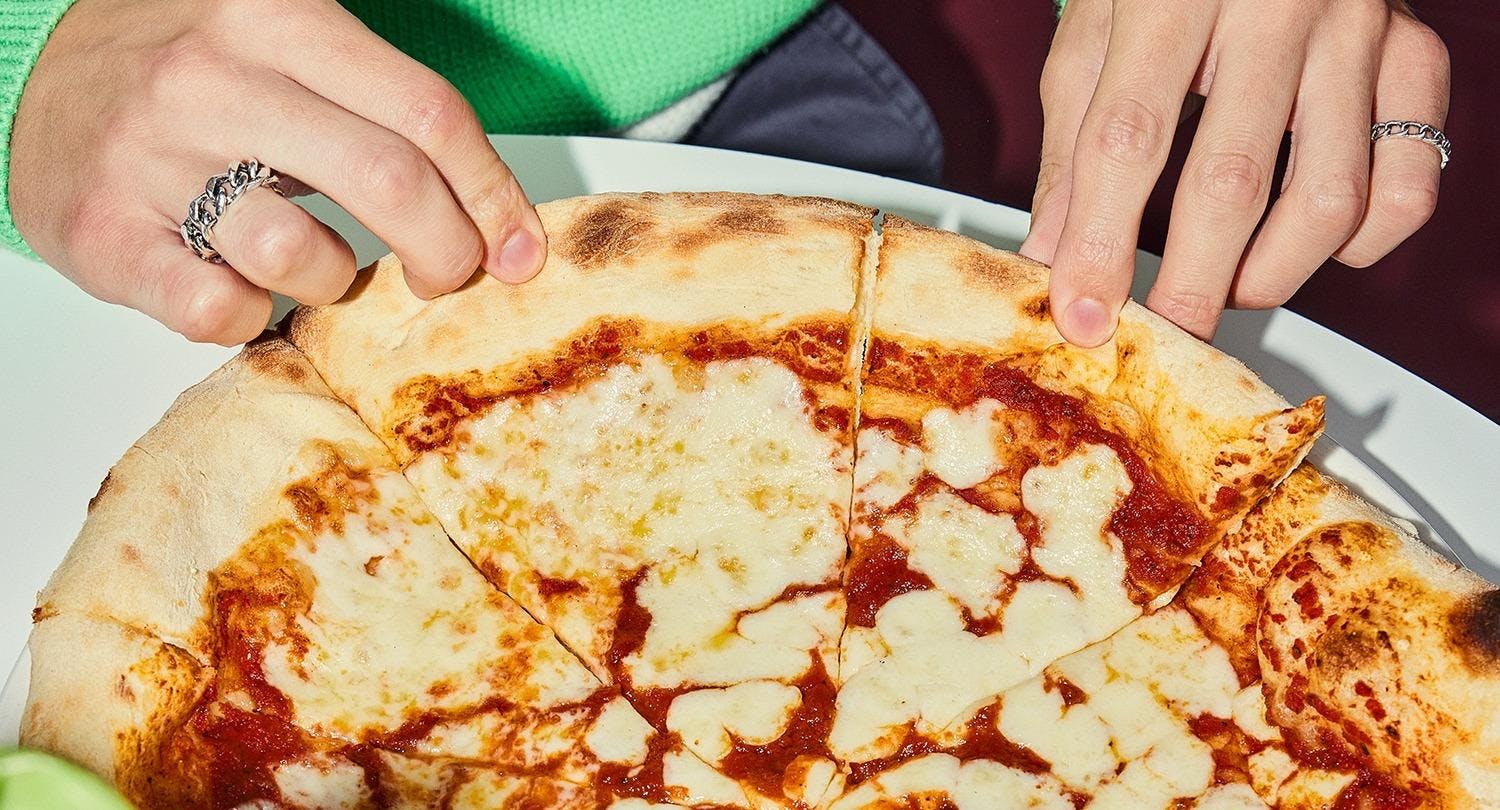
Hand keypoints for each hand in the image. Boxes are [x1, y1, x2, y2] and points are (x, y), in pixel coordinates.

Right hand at [10, 0, 546, 344]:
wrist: (34, 85)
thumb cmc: (190, 74)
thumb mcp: (287, 46)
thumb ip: (383, 110)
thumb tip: (495, 217)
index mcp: (280, 17)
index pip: (429, 113)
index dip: (493, 194)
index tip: (520, 248)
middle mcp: (215, 77)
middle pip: (391, 184)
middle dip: (447, 254)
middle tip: (448, 278)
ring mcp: (152, 155)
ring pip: (307, 258)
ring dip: (336, 283)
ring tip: (314, 262)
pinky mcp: (106, 233)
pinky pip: (220, 310)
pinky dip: (251, 315)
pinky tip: (241, 283)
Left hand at [1020, 0, 1448, 345]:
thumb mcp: (1094, 34)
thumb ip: (1074, 143)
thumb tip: (1053, 254)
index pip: (1129, 139)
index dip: (1101, 242)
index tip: (1083, 315)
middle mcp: (1278, 7)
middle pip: (1232, 181)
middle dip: (1189, 286)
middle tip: (1160, 336)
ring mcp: (1358, 31)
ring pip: (1331, 198)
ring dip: (1270, 274)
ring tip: (1224, 287)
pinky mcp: (1414, 57)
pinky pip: (1407, 184)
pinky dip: (1358, 243)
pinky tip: (1305, 245)